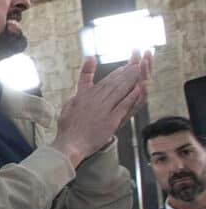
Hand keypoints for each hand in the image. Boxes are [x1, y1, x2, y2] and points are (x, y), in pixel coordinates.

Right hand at [52, 51, 151, 165]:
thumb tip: (85, 70)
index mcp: (84, 96)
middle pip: (113, 84)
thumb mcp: (70, 102)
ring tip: (139, 72)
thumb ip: (81, 85)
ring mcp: (103, 111)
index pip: (104, 81)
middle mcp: (95, 101)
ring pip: (119, 91)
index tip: (126, 67)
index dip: (117, 73)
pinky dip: (130, 97)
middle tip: (137, 64)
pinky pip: (122, 107)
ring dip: (130, 80)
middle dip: (126, 73)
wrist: (69, 144)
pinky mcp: (110, 121)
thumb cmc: (68, 126)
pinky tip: (138, 90)